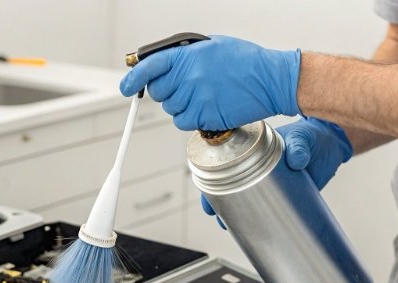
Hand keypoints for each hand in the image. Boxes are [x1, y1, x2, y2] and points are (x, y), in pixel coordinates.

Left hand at [120, 35, 301, 130]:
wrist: (271, 80)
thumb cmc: (245, 61)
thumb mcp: (212, 46)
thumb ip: (184, 55)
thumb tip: (162, 65)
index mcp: (188, 56)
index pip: (150, 67)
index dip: (133, 78)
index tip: (125, 87)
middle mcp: (190, 77)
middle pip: (158, 92)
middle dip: (166, 91)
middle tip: (184, 87)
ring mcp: (197, 98)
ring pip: (170, 108)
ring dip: (181, 105)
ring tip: (204, 95)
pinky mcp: (206, 116)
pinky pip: (182, 122)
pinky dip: (190, 118)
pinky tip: (206, 108)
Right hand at [200, 117, 351, 227]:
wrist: (333, 144)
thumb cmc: (312, 135)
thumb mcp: (302, 137)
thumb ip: (299, 147)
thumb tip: (296, 160)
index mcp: (253, 149)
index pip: (225, 166)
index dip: (213, 182)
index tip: (208, 196)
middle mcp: (256, 167)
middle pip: (230, 187)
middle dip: (220, 203)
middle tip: (219, 217)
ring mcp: (270, 183)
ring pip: (246, 200)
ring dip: (237, 215)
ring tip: (231, 228)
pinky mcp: (284, 195)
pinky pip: (267, 208)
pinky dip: (259, 220)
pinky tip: (255, 232)